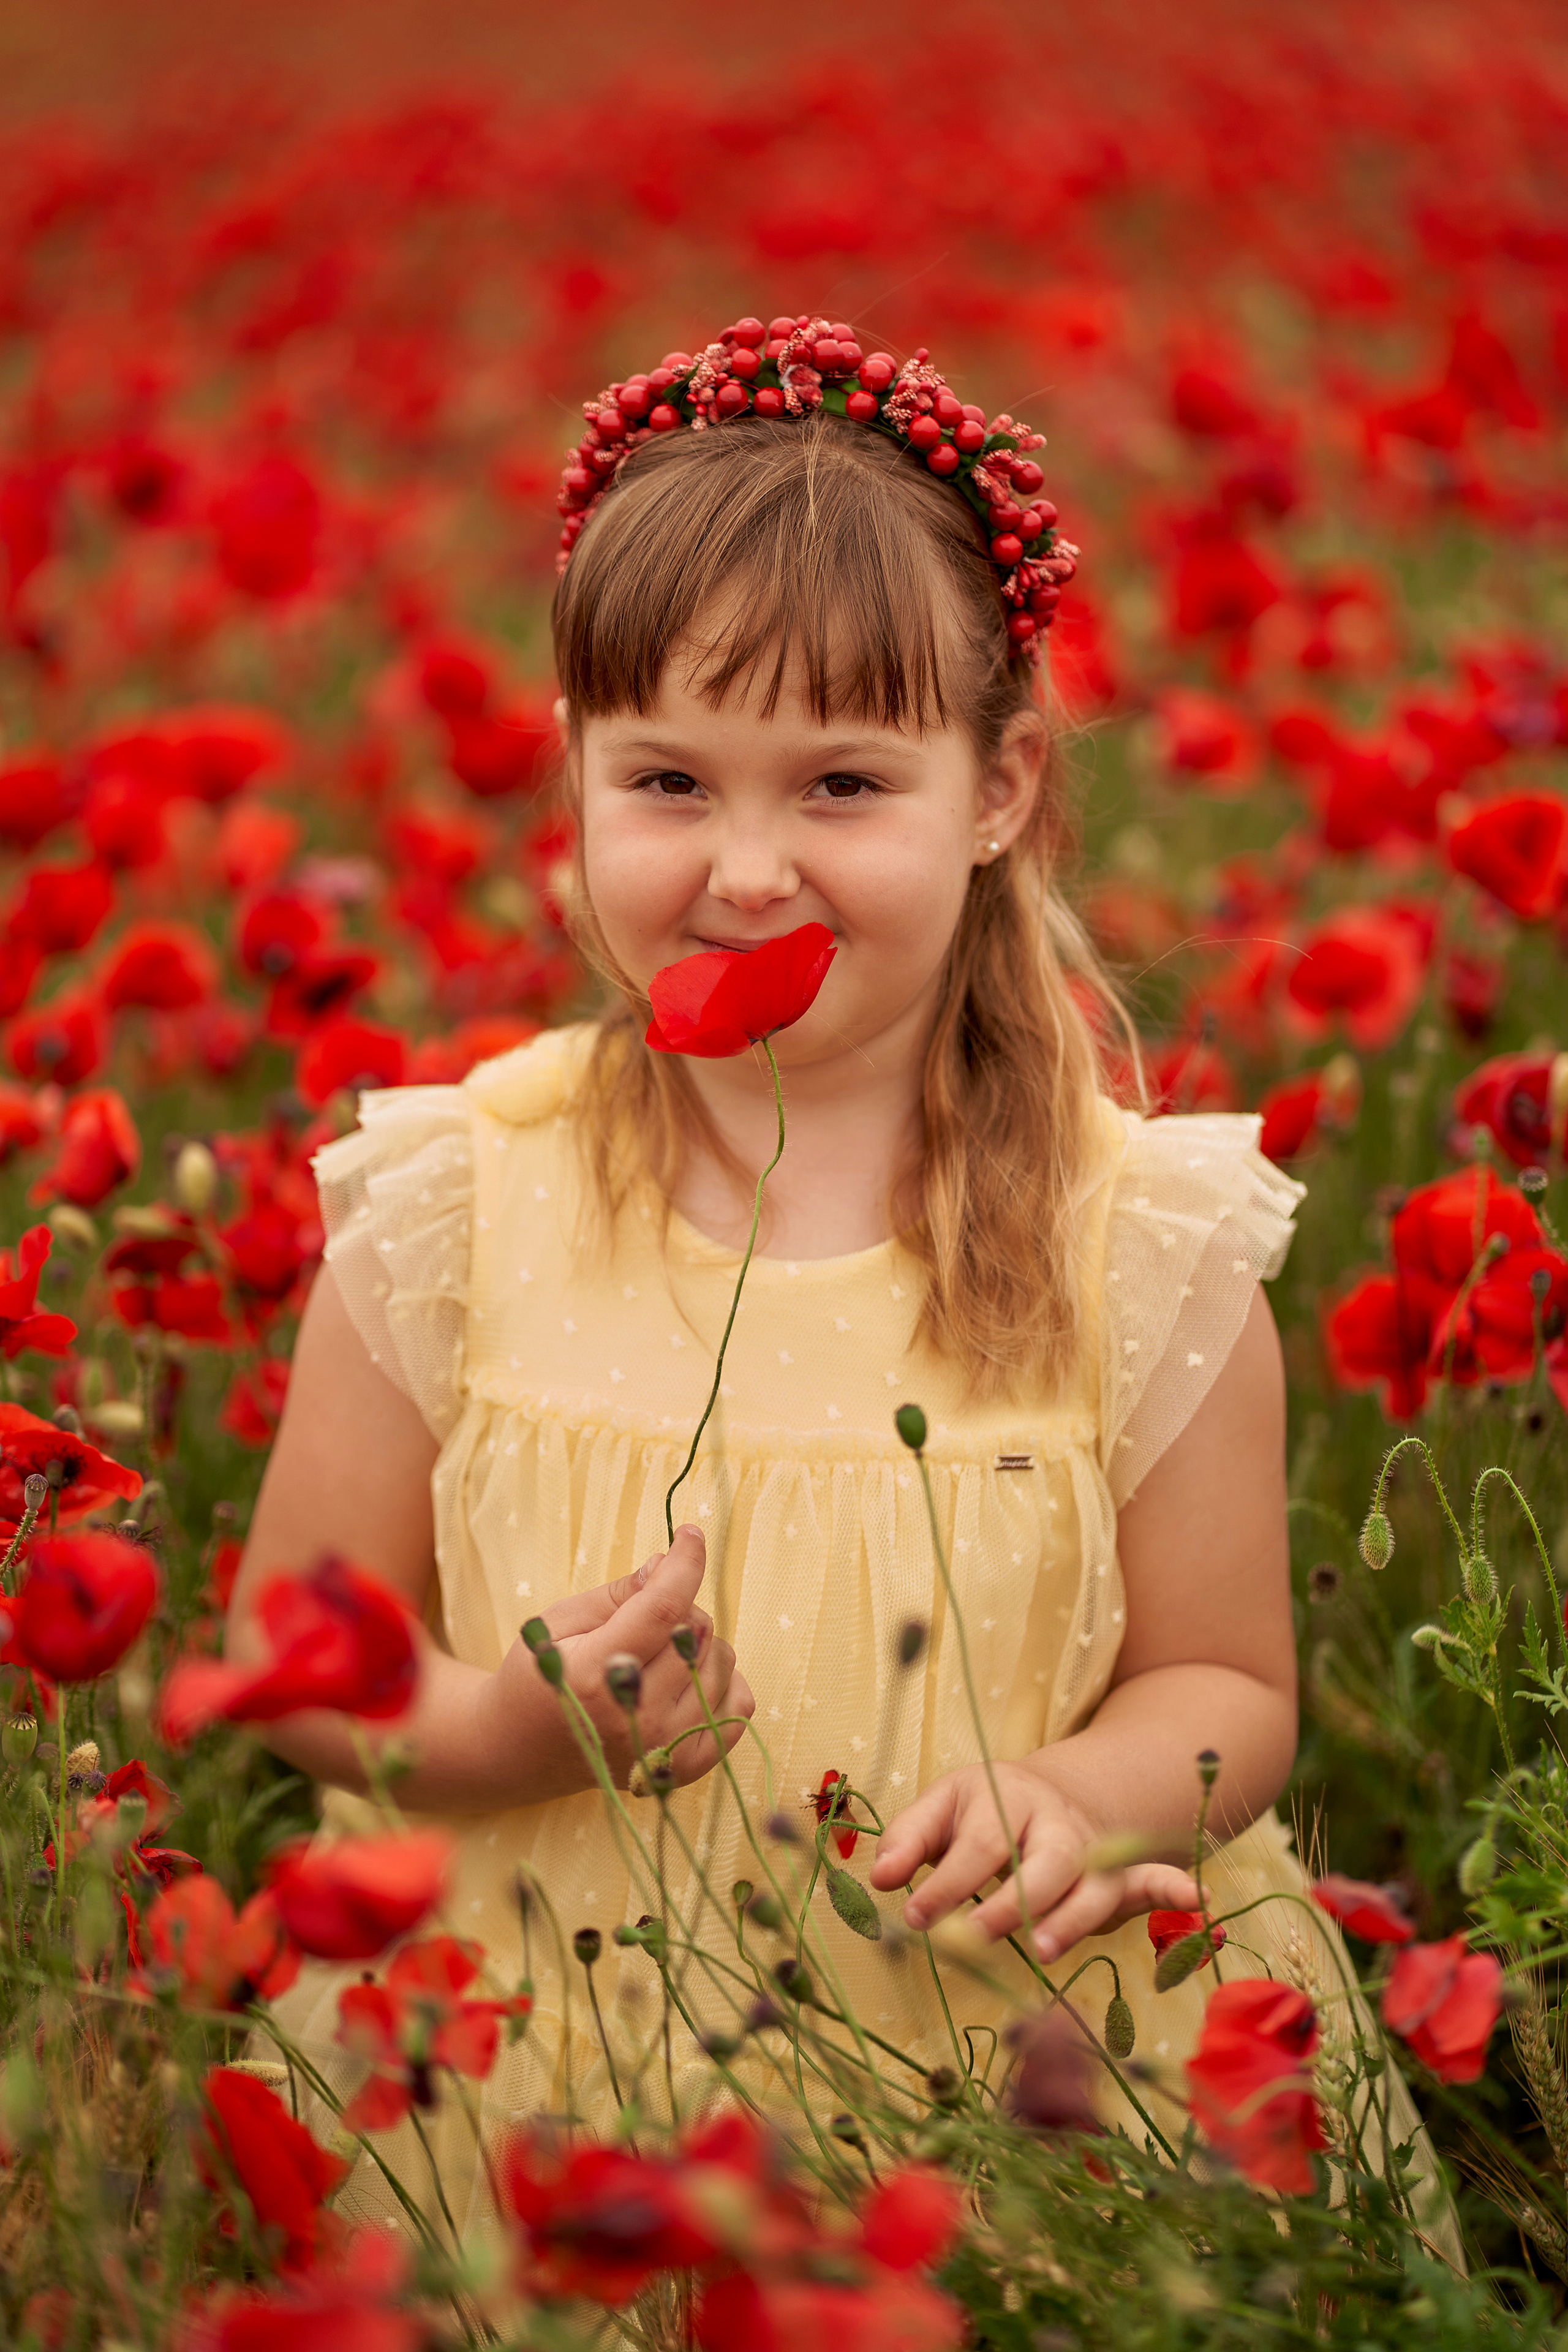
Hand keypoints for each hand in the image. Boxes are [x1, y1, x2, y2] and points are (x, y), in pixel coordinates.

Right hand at [489, 1527, 754, 1795]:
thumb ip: (617, 1594)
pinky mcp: (684, 1768)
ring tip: (656, 1656)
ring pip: (721, 1662)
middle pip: (696, 1631)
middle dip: (679, 1608)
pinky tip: (684, 1682)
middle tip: (643, 1620)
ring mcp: (663, 1748)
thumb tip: (665, 1565)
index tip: (690, 1534)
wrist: (519, 1750)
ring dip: (698, 1645)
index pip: (663, 1608)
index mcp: (595, 1676)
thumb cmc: (538, 1676)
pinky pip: (737, 1706)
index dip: (684, 1564)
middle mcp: (635, 1717)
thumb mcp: (559, 1621)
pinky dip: (720, 1683)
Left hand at [870, 1761, 1199, 1960]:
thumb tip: (878, 1878)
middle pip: (1041, 1860)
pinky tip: (1200, 1902)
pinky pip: (1151, 1877)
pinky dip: (1175, 1888)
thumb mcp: (939, 1810)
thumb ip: (908, 1841)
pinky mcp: (1117, 1871)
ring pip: (1092, 1881)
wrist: (1039, 1792)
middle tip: (979, 1933)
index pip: (976, 1842)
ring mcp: (1089, 1846)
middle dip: (1013, 1899)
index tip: (915, 1916)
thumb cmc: (975, 1813)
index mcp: (1000, 1796)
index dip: (945, 1880)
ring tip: (1047, 1949)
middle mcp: (1051, 1819)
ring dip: (1073, 1915)